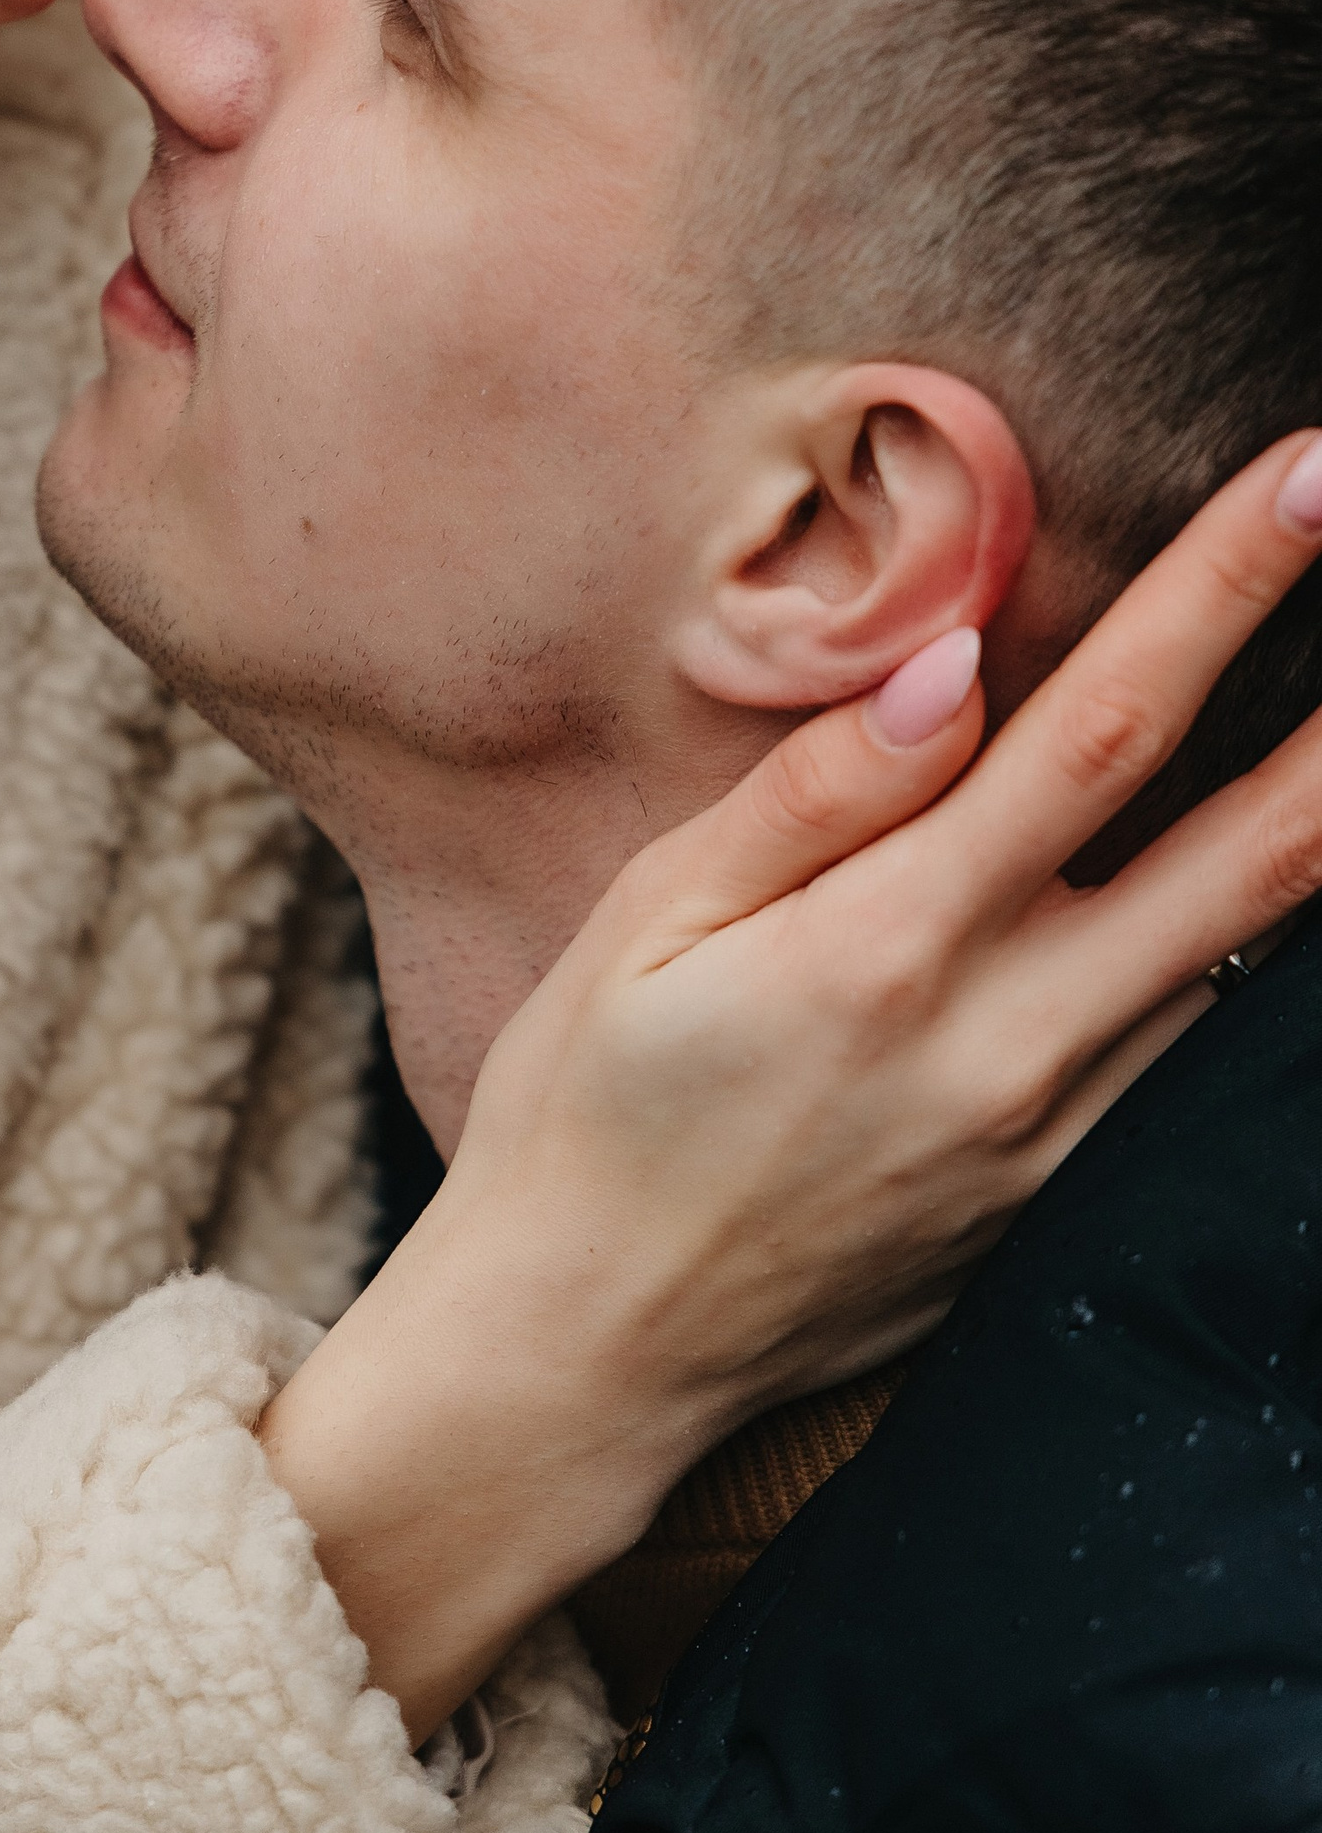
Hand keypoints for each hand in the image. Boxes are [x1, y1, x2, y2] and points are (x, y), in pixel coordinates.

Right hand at [261, 430, 1321, 1744]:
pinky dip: (1250, 949)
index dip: (1220, 593)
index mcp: (886, 948)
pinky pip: (1195, 1048)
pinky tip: (1265, 876)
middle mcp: (1006, 1043)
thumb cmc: (585, 1113)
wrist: (587, 1353)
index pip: (1100, 734)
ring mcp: (1053, 1134)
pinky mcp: (1062, 1197)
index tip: (1309, 479)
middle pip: (1253, 858)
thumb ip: (814, 795)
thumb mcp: (645, 924)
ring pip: (1248, 960)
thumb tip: (956, 666)